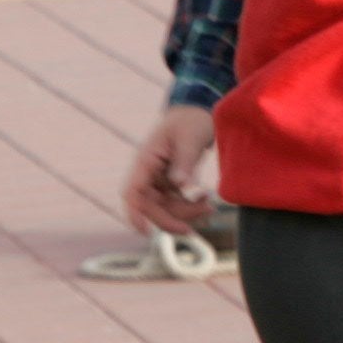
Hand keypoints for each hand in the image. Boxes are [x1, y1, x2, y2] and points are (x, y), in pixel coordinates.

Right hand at [123, 102, 218, 234]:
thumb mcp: (190, 139)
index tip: (145, 232)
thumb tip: (180, 186)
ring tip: (211, 206)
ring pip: (165, 208)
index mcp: (145, 161)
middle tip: (198, 222)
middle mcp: (148, 173)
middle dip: (173, 218)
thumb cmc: (190, 121)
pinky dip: (190, 206)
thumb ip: (184, 163)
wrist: (198, 111)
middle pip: (151, 206)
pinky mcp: (170, 182)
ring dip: (186, 213)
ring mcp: (158, 179)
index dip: (135, 214)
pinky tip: (206, 200)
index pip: (132, 192)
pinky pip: (175, 202)